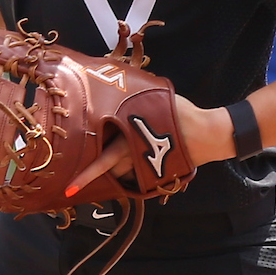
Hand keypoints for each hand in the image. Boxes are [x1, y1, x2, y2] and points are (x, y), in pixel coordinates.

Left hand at [65, 98, 232, 196]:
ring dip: (122, 167)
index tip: (68, 189)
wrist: (206, 133)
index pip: (102, 161)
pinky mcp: (158, 176)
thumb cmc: (180, 112)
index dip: (85, 176)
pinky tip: (140, 160)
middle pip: (111, 167)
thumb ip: (133, 100)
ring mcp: (146, 168)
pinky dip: (134, 171)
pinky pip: (138, 177)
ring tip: (131, 151)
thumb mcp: (153, 98)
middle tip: (101, 159)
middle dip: (105, 164)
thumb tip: (117, 85)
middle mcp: (134, 156)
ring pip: (123, 173)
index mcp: (129, 138)